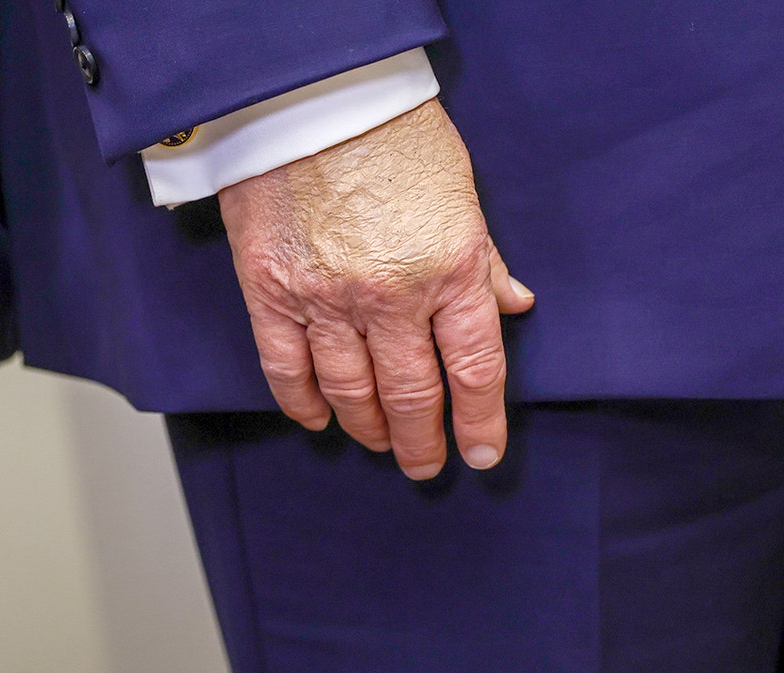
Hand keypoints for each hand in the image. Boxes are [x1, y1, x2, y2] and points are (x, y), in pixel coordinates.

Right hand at [218, 98, 533, 479]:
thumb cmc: (392, 134)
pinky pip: (286, 368)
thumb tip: (512, 307)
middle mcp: (391, 295)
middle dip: (421, 441)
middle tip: (424, 465)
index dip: (481, 421)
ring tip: (376, 444)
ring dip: (367, 428)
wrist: (309, 98)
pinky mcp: (271, 291)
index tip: (481, 454)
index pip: (475, 369)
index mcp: (450, 268)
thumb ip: (484, 260)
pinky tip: (318, 420)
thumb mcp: (461, 192)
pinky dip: (302, 404)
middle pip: (412, 395)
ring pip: (350, 391)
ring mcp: (326, 298)